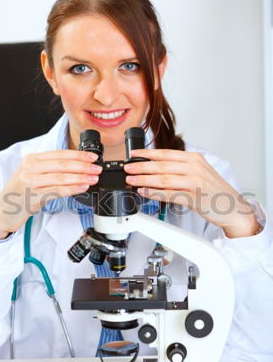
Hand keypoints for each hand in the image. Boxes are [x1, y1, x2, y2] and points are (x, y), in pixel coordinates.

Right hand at [0, 150, 101, 239]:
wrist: (1, 212)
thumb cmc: (20, 194)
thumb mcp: (33, 175)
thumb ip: (50, 170)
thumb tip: (77, 168)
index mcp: (32, 159)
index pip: (59, 154)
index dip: (78, 155)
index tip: (92, 157)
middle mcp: (30, 168)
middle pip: (62, 164)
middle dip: (83, 166)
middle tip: (97, 168)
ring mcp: (30, 182)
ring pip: (61, 177)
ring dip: (80, 177)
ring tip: (93, 178)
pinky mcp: (32, 196)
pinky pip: (56, 191)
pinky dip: (71, 188)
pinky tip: (82, 187)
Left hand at [124, 149, 258, 237]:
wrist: (233, 208)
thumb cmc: (215, 191)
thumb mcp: (199, 172)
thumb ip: (180, 168)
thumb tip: (155, 168)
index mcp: (195, 158)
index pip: (166, 153)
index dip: (147, 153)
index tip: (134, 154)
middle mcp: (195, 167)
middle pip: (162, 165)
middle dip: (141, 166)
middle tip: (128, 168)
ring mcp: (194, 182)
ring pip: (163, 178)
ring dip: (144, 179)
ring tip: (132, 180)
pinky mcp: (193, 197)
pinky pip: (169, 194)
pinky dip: (154, 193)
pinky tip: (144, 192)